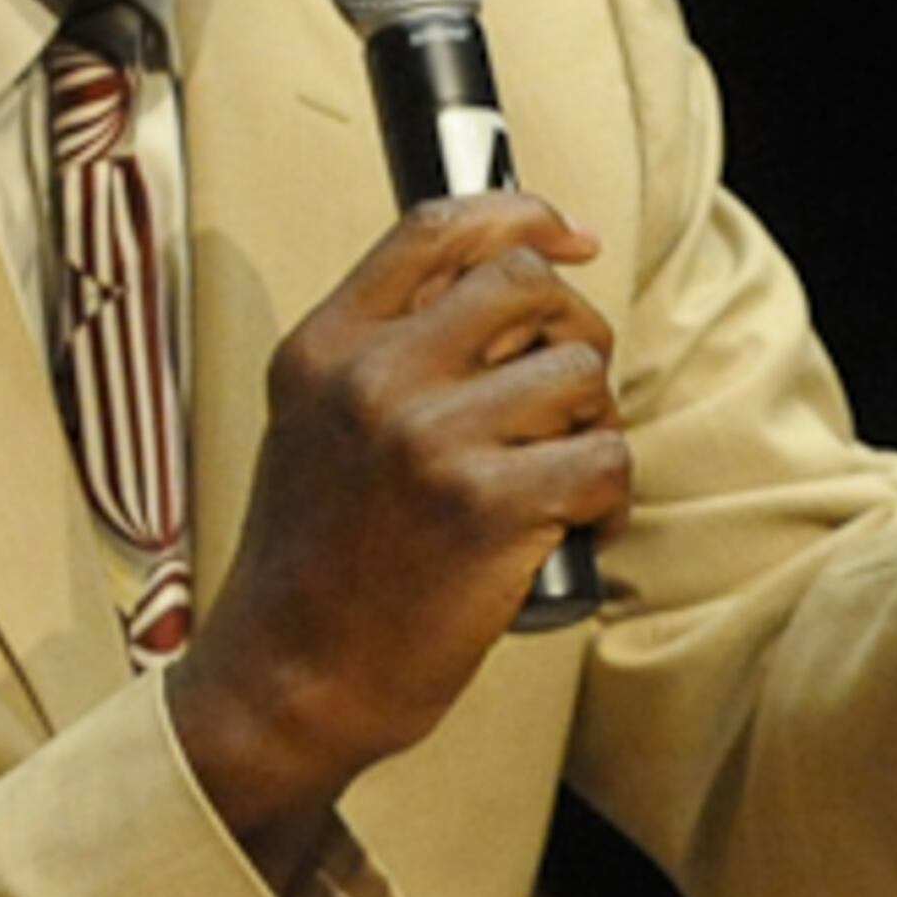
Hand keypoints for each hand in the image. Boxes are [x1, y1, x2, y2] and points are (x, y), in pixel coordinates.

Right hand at [171, 193, 629, 879]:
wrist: (288, 682)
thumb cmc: (314, 565)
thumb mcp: (310, 429)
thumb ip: (379, 355)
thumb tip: (502, 287)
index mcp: (324, 348)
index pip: (436, 229)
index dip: (523, 215)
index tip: (570, 239)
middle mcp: (373, 379)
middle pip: (526, 286)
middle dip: (573, 330)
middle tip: (569, 394)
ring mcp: (430, 441)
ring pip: (579, 373)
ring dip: (594, 422)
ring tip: (562, 475)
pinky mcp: (488, 509)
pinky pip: (604, 459)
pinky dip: (609, 496)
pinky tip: (576, 527)